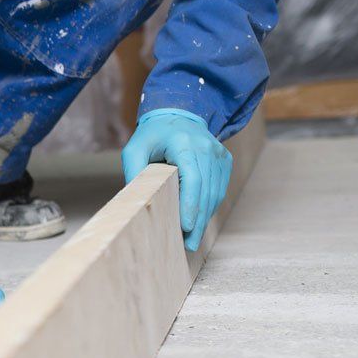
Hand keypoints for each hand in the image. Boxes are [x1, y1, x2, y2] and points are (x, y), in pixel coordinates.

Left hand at [121, 108, 232, 251]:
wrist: (177, 114)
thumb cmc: (152, 135)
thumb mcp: (134, 149)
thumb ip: (134, 171)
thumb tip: (135, 200)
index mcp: (184, 143)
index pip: (193, 178)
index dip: (190, 204)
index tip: (185, 227)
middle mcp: (206, 147)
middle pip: (206, 189)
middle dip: (198, 220)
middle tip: (189, 244)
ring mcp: (218, 153)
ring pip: (216, 191)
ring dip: (206, 216)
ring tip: (193, 238)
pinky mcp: (224, 159)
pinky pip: (219, 187)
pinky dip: (210, 205)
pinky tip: (200, 220)